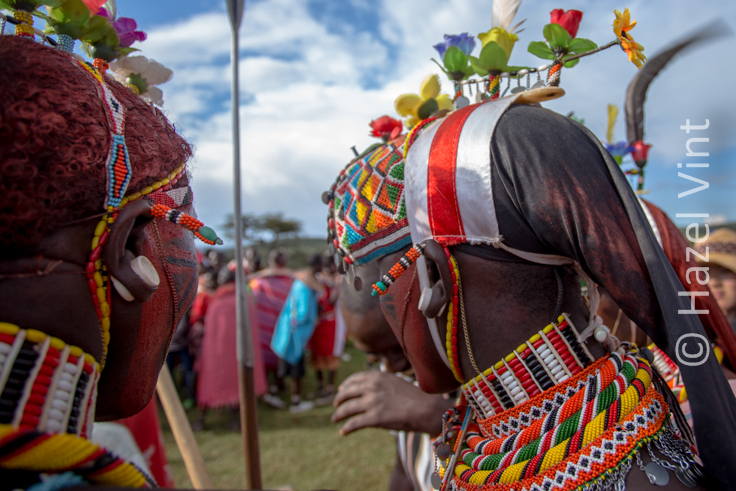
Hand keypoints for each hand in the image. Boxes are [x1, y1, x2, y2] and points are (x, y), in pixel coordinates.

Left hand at [332, 370, 451, 435]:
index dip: (345, 385)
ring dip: (339, 414)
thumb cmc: (414, 397)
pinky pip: (354, 423)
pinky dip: (346, 428)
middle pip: (347, 393)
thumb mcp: (395, 382)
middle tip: (336, 406)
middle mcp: (373, 387)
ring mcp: (373, 402)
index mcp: (378, 376)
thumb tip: (368, 388)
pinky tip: (343, 431)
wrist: (426, 409)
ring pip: (347, 408)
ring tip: (335, 419)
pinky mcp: (375, 418)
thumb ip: (381, 383)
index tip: (341, 390)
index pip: (354, 379)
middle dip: (339, 400)